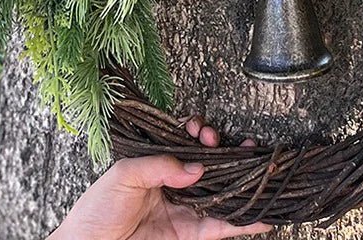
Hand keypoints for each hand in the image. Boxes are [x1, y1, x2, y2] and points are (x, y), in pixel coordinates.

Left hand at [48, 117, 270, 239]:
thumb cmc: (95, 209)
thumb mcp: (123, 175)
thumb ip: (160, 166)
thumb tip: (195, 167)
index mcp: (159, 164)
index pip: (188, 143)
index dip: (201, 135)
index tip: (205, 133)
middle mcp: (175, 184)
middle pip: (211, 165)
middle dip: (230, 153)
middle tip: (245, 146)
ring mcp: (184, 210)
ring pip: (221, 193)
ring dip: (244, 184)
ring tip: (266, 173)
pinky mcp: (188, 235)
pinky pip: (219, 227)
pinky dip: (243, 223)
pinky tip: (262, 215)